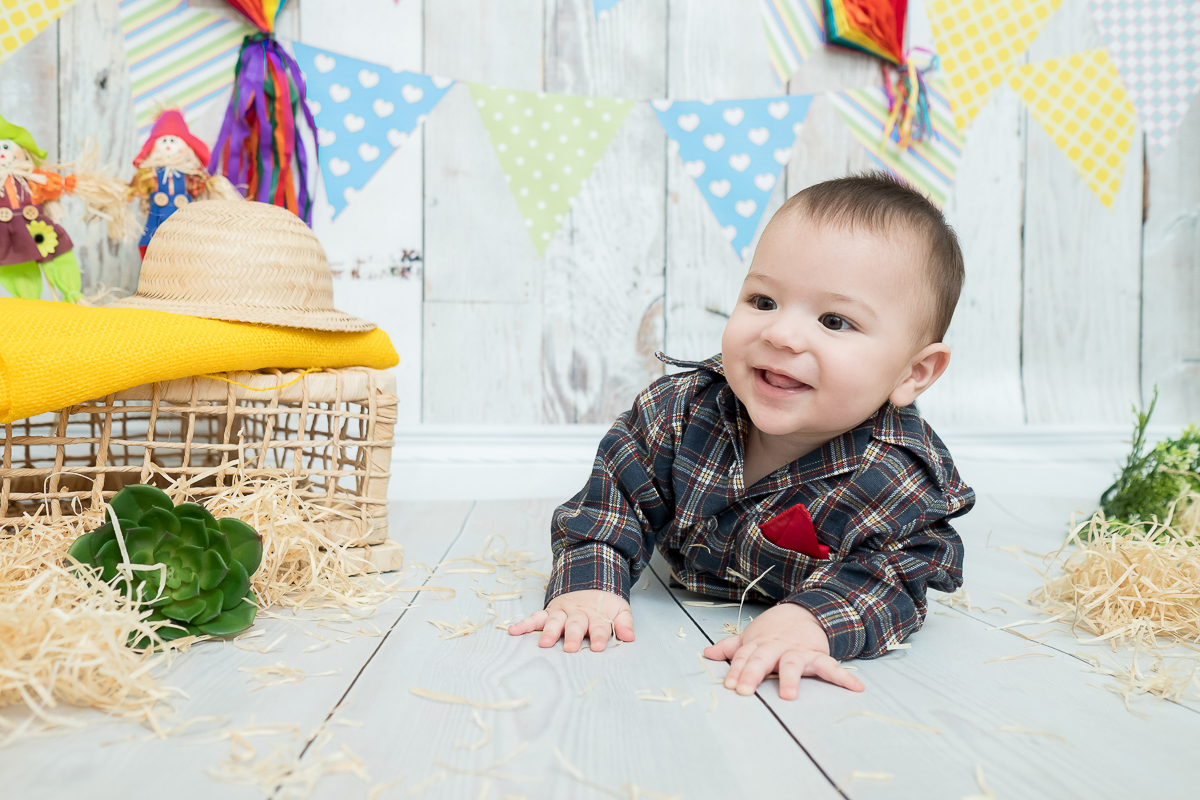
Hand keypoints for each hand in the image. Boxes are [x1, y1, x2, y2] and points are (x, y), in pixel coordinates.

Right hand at [507, 589, 633, 652]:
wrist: (591, 580)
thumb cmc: (605, 605)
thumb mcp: (620, 610)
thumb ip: (624, 624)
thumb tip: (630, 637)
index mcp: (597, 615)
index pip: (599, 626)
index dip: (599, 636)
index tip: (598, 647)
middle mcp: (578, 613)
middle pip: (575, 624)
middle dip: (572, 636)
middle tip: (569, 648)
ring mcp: (562, 612)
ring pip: (554, 620)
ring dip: (548, 631)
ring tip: (544, 643)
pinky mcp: (549, 612)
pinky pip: (535, 617)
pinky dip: (524, 624)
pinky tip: (514, 631)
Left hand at [704, 603, 863, 698]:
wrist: (804, 612)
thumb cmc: (773, 632)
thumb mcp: (751, 638)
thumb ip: (731, 648)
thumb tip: (707, 654)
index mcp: (759, 644)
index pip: (744, 657)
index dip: (736, 670)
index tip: (729, 685)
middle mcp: (777, 647)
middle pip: (762, 659)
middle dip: (752, 674)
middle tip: (744, 690)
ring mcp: (798, 651)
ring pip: (793, 664)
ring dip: (790, 679)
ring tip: (789, 696)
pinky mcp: (818, 656)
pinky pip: (832, 667)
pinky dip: (844, 678)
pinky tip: (856, 688)